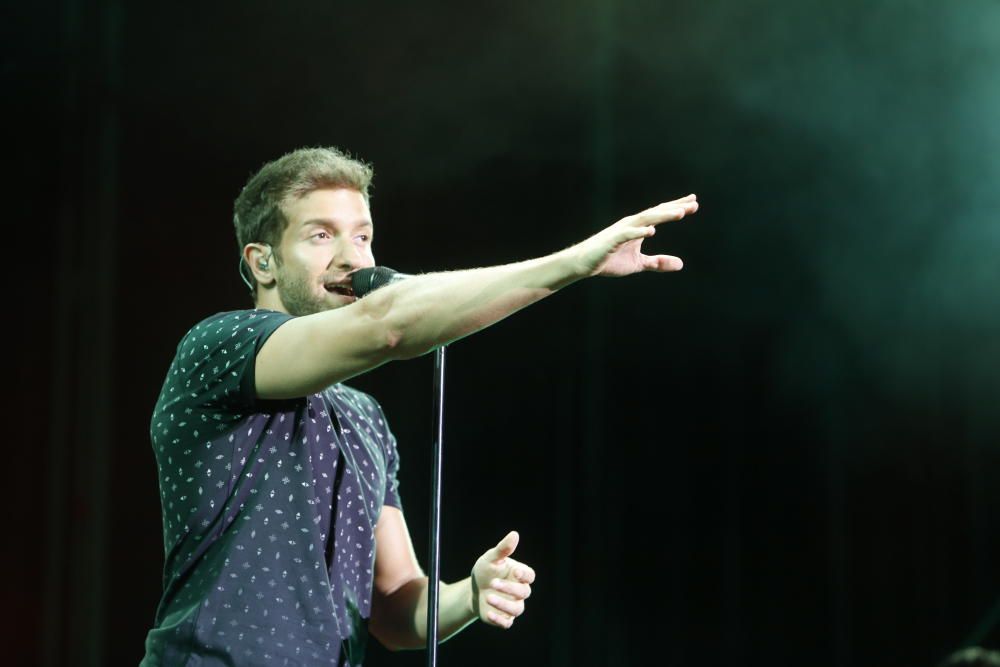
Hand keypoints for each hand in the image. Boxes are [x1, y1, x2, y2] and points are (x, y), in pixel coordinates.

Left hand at [471, 531, 534, 629]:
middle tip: (493, 583)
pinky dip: (499, 619)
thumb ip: (502, 549)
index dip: (524, 575)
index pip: (530, 576)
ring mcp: (513, 605)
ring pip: (517, 609)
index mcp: (519, 575)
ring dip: (504, 604)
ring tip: (488, 597)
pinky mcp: (504, 618)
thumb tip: (514, 534)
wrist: (473, 590)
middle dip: (509, 588)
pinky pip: (507, 622)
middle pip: (524, 592)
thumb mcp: (490, 558)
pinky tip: (488, 612)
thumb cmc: (485, 571)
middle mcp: (519, 591)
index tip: (515, 572)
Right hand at [568, 194, 697, 276]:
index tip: (693, 202)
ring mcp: (621, 230)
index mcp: (638, 227)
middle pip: (656, 213)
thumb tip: (680, 264)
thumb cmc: (609, 260)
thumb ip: (658, 262)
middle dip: (675, 208)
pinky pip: (627, 234)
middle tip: (693, 203)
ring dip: (663, 215)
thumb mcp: (638, 263)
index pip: (660, 214)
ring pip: (645, 219)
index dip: (676, 208)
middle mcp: (631, 224)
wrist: (583, 263)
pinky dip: (639, 232)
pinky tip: (651, 231)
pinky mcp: (612, 240)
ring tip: (680, 213)